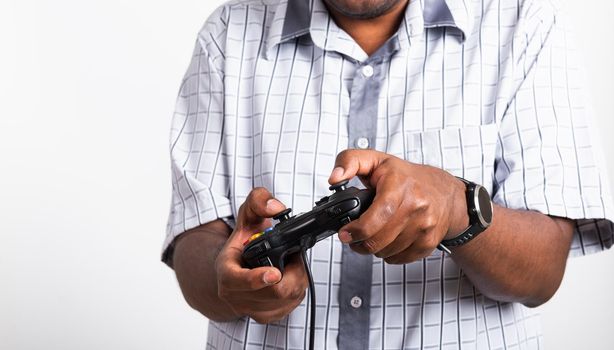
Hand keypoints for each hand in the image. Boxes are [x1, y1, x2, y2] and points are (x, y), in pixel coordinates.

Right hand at [214, 188, 308, 323]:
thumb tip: (276, 207)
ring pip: (289, 298)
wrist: (235, 268)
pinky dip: (298, 288)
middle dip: (293, 270)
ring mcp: (250, 310)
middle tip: (292, 255)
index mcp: (226, 273)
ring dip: (297, 278)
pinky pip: (293, 304)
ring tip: (289, 264)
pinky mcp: (266, 317)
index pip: (240, 281)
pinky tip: (290, 276)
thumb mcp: (247, 215)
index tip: (274, 273)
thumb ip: (258, 201)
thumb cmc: (242, 243)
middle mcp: (235, 296)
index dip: (258, 278)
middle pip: (277, 291)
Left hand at [328, 149, 468, 263]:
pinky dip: (389, 254)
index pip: (379, 214)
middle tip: (352, 237)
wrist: (445, 193)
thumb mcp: (376, 160)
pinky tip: (388, 240)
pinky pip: (400, 259)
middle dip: (360, 243)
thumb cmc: (408, 177)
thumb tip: (334, 177)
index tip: (345, 234)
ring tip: (371, 236)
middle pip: (380, 239)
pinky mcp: (429, 242)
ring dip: (374, 248)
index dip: (359, 229)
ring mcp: (425, 226)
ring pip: (388, 251)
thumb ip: (349, 161)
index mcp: (400, 184)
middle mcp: (416, 205)